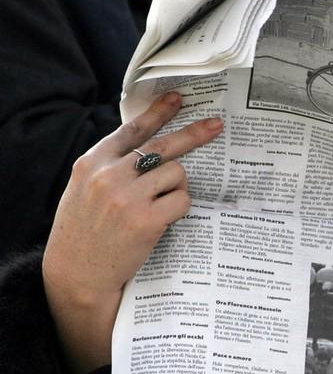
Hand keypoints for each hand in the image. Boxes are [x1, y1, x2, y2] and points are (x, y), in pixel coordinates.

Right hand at [42, 92, 222, 373]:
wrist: (76, 275)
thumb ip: (109, 167)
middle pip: (162, 146)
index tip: (178, 98)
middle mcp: (109, 175)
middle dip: (193, 134)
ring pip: (177, 174)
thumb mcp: (82, 190)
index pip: (130, 129)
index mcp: (91, 164)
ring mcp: (128, 197)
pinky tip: (165, 219)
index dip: (157, 112)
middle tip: (216, 125)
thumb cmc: (82, 232)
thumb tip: (147, 148)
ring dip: (177, 186)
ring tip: (159, 205)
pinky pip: (182, 200)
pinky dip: (180, 206)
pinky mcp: (146, 220)